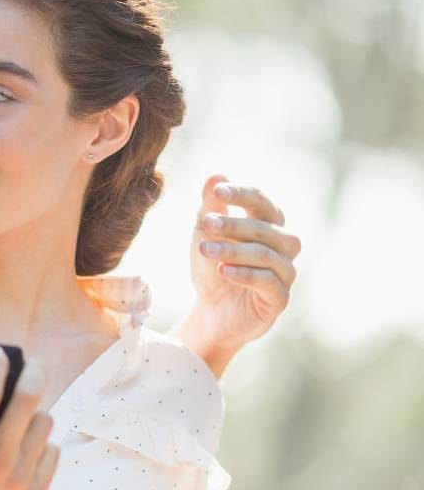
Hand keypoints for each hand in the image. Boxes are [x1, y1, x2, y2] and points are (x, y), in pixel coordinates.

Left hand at [189, 175, 300, 352]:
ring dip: (233, 250)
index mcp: (269, 224)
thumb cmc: (212, 268)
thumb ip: (210, 208)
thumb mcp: (205, 236)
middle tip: (206, 224)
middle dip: (233, 225)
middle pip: (264, 228)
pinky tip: (222, 271)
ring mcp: (285, 271)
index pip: (261, 202)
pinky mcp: (279, 298)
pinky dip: (244, 274)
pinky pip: (266, 281)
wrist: (213, 313)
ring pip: (265, 254)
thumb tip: (215, 177)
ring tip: (205, 249)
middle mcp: (283, 245)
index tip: (218, 191)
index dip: (242, 194)